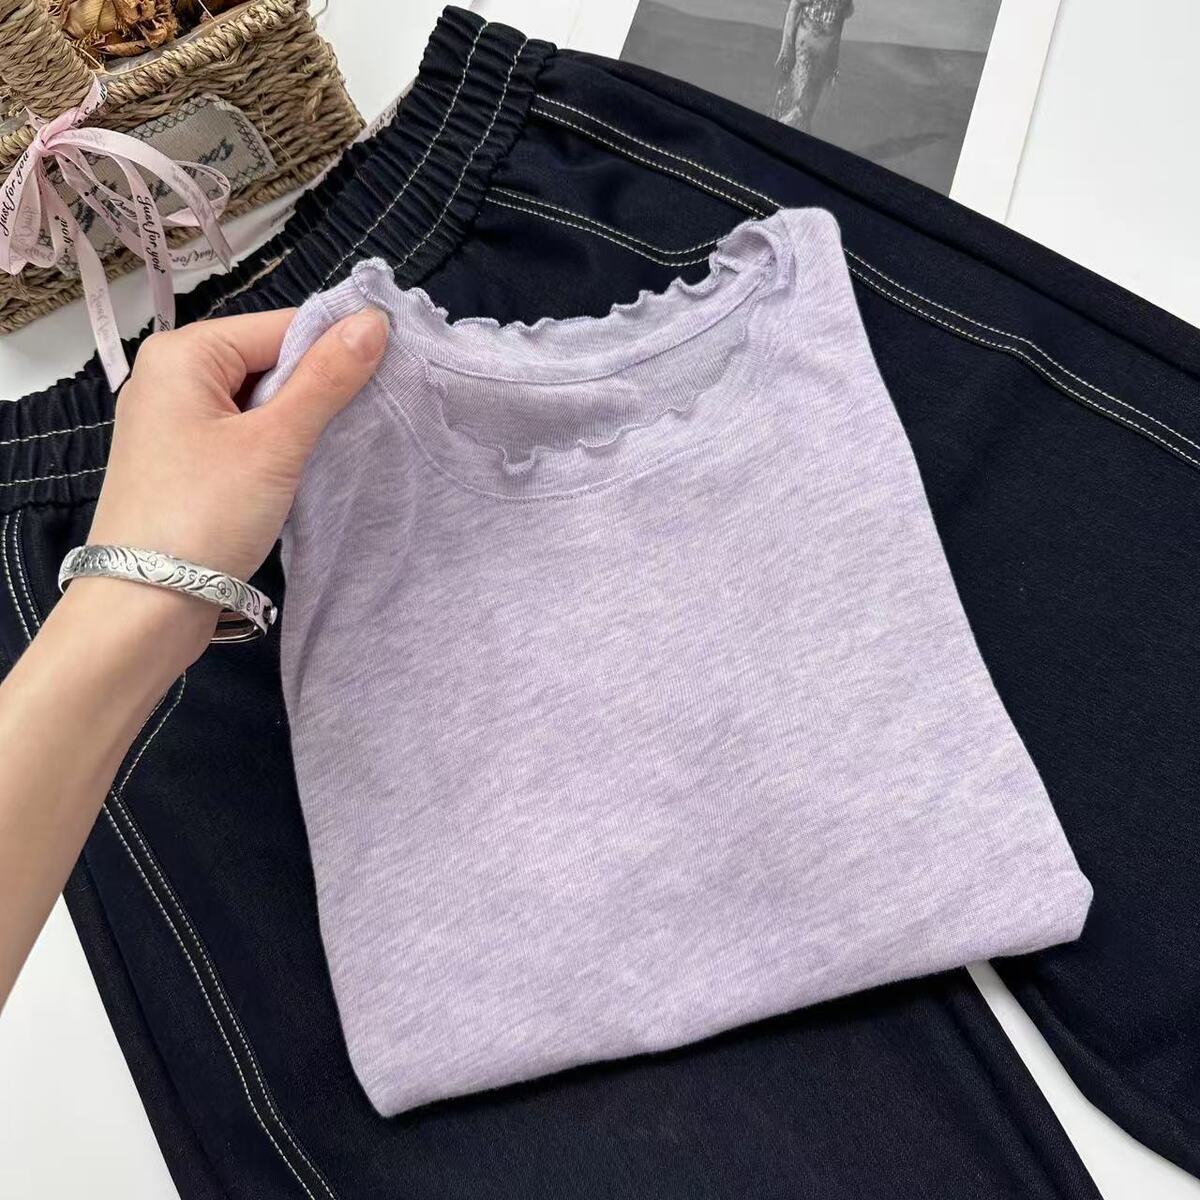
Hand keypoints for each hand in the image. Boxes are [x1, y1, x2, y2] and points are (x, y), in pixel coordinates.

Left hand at [83, 306, 387, 646]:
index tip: (386, 380)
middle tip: (362, 425)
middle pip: (268, 362)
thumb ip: (327, 379)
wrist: (143, 606)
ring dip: (298, 426)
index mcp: (184, 353)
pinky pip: (241, 436)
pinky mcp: (181, 463)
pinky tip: (298, 475)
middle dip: (316, 391)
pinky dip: (275, 450)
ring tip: (332, 453)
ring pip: (258, 403)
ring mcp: (173, 422)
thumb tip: (374, 319)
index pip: (281, 327)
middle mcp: (171, 376)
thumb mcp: (275, 443)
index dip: (335, 351)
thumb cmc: (205, 515)